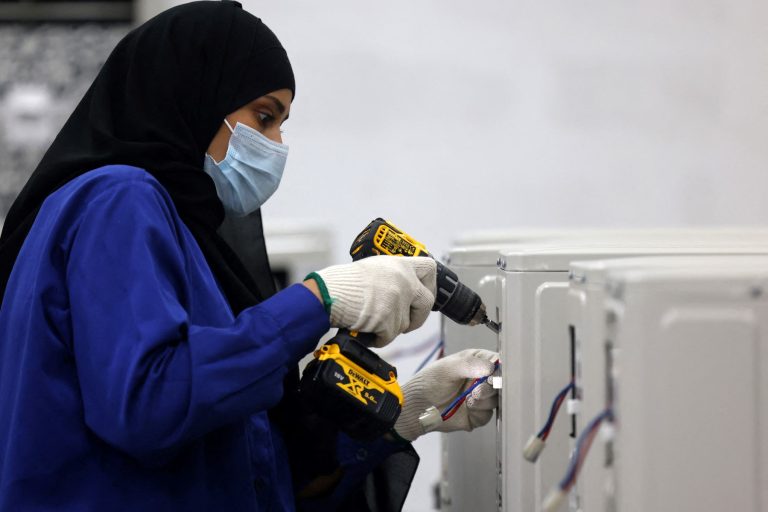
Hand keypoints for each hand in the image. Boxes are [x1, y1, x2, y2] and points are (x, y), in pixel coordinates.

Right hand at [311, 255, 436, 346]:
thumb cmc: (344, 282)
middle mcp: (404, 281)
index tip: (424, 293)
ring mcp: (398, 300)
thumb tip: (405, 290)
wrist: (329, 293)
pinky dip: (377, 338)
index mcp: (400, 265)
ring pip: (405, 324)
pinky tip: (366, 330)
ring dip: (389, 328)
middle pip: (427, 303)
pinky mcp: (389, 319)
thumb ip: (394, 276)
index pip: (430, 269)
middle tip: (405, 321)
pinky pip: (389, 336)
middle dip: (418, 317)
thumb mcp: (375, 268)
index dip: (430, 284)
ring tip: (371, 321)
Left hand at [393, 349, 498, 441]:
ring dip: (486, 399)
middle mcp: (482, 378)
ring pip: (498, 399)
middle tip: (479, 389)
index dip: (499, 368)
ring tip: (470, 398)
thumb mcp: (448, 368)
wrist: (418, 407)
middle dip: (493, 386)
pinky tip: (468, 407)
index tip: (493, 374)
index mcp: (477, 361)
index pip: (498, 362)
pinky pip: (489, 414)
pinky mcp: (479, 413)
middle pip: (502, 382)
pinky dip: (481, 411)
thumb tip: (490, 367)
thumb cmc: (429, 382)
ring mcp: (481, 396)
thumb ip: (469, 365)